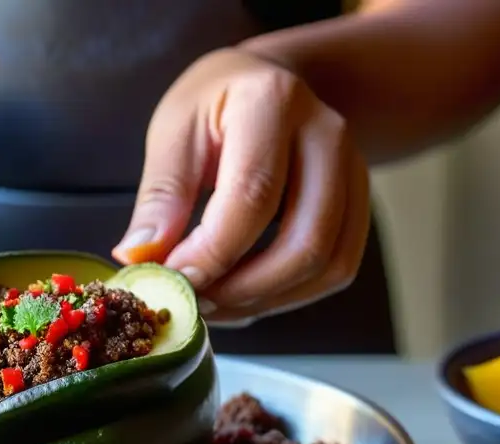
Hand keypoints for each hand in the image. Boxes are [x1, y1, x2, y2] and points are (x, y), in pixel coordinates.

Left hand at [114, 47, 369, 325]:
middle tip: (195, 303)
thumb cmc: (214, 106)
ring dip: (267, 300)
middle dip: (244, 290)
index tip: (175, 281)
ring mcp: (354, 169)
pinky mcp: (359, 203)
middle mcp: (326, 134)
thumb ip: (160, 196)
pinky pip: (337, 268)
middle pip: (304, 241)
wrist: (268, 84)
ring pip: (327, 265)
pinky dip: (289, 296)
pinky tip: (245, 296)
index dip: (213, 253)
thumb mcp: (173, 132)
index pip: (252, 196)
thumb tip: (140, 257)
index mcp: (271, 102)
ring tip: (215, 303)